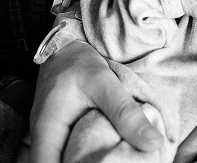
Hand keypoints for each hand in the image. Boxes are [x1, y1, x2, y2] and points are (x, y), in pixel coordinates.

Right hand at [30, 41, 162, 162]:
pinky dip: (85, 156)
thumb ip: (125, 112)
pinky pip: (67, 152)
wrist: (66, 45)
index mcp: (47, 130)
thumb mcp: (104, 82)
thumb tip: (153, 143)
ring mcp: (50, 136)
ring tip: (110, 161)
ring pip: (61, 160)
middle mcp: (43, 137)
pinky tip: (104, 155)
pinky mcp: (60, 132)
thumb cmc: (78, 61)